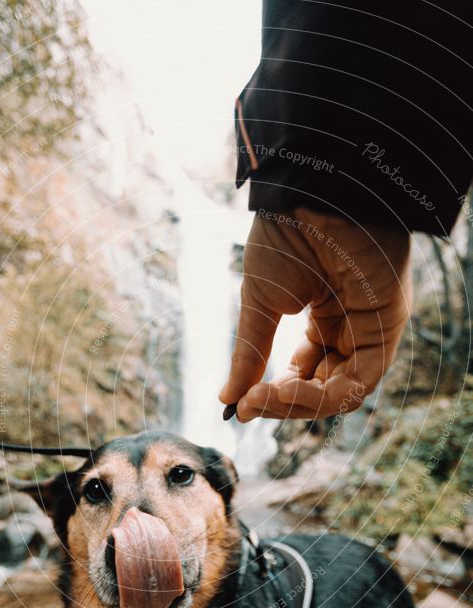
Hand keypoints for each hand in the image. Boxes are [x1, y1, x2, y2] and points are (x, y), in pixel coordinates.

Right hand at [219, 210, 411, 420]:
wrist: (309, 195)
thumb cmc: (286, 238)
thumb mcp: (259, 305)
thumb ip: (249, 356)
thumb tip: (227, 401)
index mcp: (323, 318)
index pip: (305, 374)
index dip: (274, 395)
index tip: (240, 405)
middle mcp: (350, 328)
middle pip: (323, 389)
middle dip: (284, 404)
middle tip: (247, 406)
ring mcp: (371, 328)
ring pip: (342, 392)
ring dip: (299, 404)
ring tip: (261, 398)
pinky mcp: (387, 327)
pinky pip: (359, 381)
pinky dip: (321, 396)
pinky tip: (285, 390)